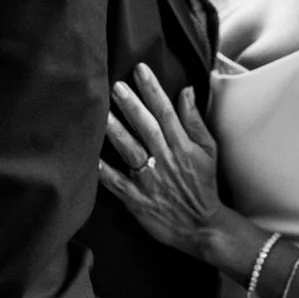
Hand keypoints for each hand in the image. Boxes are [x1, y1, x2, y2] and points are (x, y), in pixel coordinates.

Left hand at [97, 63, 222, 255]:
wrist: (202, 227)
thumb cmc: (203, 185)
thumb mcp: (208, 151)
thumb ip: (195, 122)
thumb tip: (185, 91)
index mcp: (183, 147)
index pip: (167, 113)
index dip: (153, 90)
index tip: (140, 70)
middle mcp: (166, 161)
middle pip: (147, 129)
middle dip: (132, 106)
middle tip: (116, 86)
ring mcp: (150, 181)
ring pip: (131, 152)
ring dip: (116, 132)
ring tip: (100, 114)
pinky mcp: (137, 201)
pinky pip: (117, 184)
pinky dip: (104, 172)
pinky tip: (90, 158)